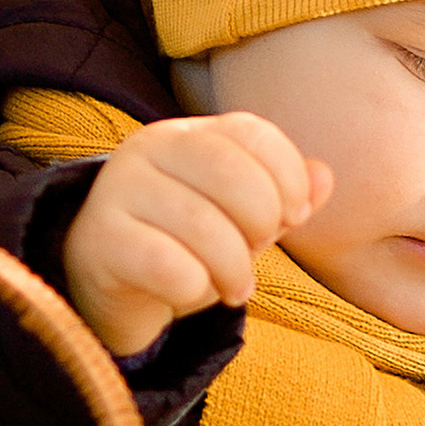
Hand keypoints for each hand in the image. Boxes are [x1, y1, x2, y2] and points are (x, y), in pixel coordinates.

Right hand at [57, 114, 329, 355]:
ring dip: (234, 269)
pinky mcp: (99, 240)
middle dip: (263, 224)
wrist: (110, 285)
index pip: (252, 132)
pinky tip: (189, 292)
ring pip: (203, 226)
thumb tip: (325, 178)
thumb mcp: (242, 218)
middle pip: (231, 173)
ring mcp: (117, 190)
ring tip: (236, 287)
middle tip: (260, 254)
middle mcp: (148, 148)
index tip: (295, 217)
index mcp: (188, 133)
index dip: (288, 176)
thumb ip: (285, 195)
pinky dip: (194, 287)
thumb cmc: (185, 244)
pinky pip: (167, 265)